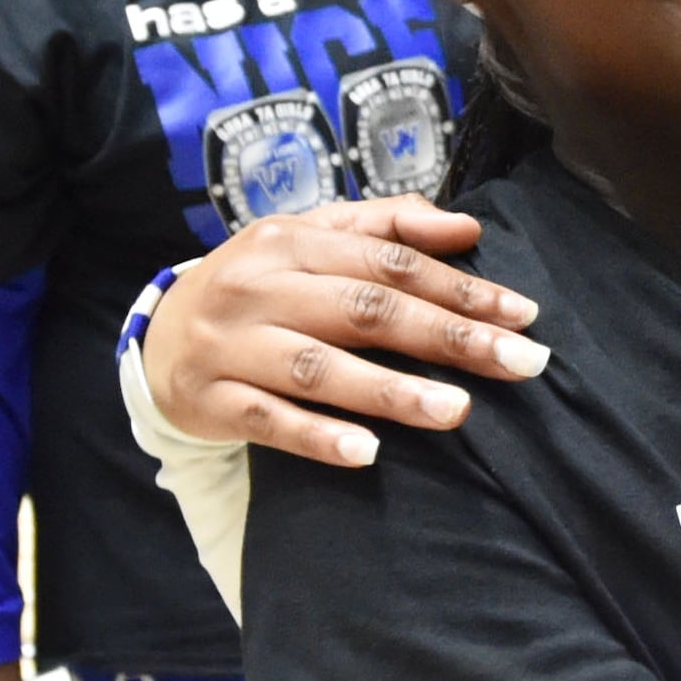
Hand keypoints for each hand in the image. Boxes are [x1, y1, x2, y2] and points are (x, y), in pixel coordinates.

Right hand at [139, 199, 547, 470]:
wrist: (157, 337)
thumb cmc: (257, 288)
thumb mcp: (310, 241)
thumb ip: (387, 228)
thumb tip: (467, 227)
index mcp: (292, 241)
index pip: (389, 262)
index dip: (459, 287)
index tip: (522, 314)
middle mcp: (260, 287)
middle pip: (365, 310)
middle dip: (449, 336)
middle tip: (518, 362)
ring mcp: (232, 345)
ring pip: (319, 368)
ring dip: (391, 390)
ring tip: (456, 410)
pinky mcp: (213, 400)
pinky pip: (269, 420)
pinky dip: (317, 436)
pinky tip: (365, 453)